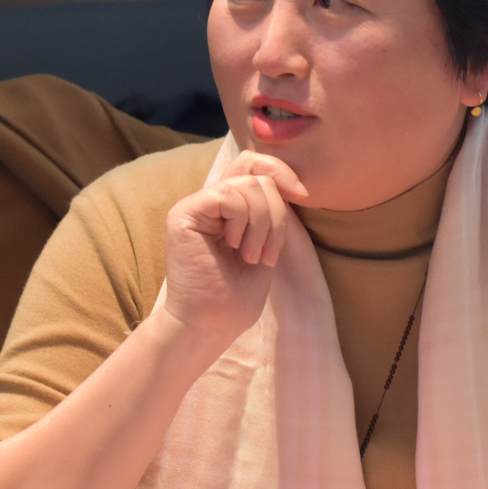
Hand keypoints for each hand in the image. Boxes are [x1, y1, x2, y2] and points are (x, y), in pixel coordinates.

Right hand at [159, 150, 309, 351]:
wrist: (212, 324)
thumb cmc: (237, 295)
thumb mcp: (266, 243)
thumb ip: (271, 210)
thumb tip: (294, 183)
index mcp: (228, 207)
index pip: (254, 164)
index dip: (281, 172)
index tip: (304, 196)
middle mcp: (209, 201)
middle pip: (256, 174)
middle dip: (276, 214)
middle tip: (267, 253)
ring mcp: (194, 206)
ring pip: (247, 185)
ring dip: (262, 225)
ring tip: (252, 256)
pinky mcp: (183, 214)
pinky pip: (227, 196)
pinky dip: (242, 223)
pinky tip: (235, 248)